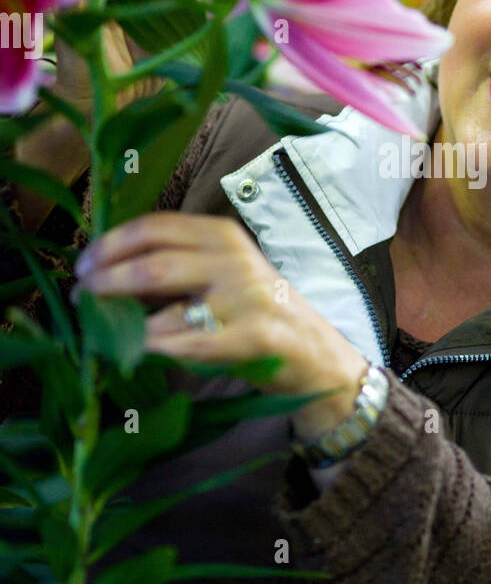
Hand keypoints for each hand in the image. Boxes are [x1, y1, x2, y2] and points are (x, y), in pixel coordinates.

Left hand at [72, 212, 369, 440]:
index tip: (83, 265)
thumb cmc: (254, 310)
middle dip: (107, 283)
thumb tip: (103, 269)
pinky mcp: (252, 338)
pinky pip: (185, 347)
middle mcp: (234, 260)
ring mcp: (245, 299)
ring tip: (103, 333)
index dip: (111, 245)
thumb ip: (173, 264)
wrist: (313, 351)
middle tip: (83, 298)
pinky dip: (152, 352)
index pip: (154, 227)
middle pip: (153, 264)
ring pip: (164, 311)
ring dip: (122, 326)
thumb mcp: (220, 271)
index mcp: (222, 235)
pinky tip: (136, 355)